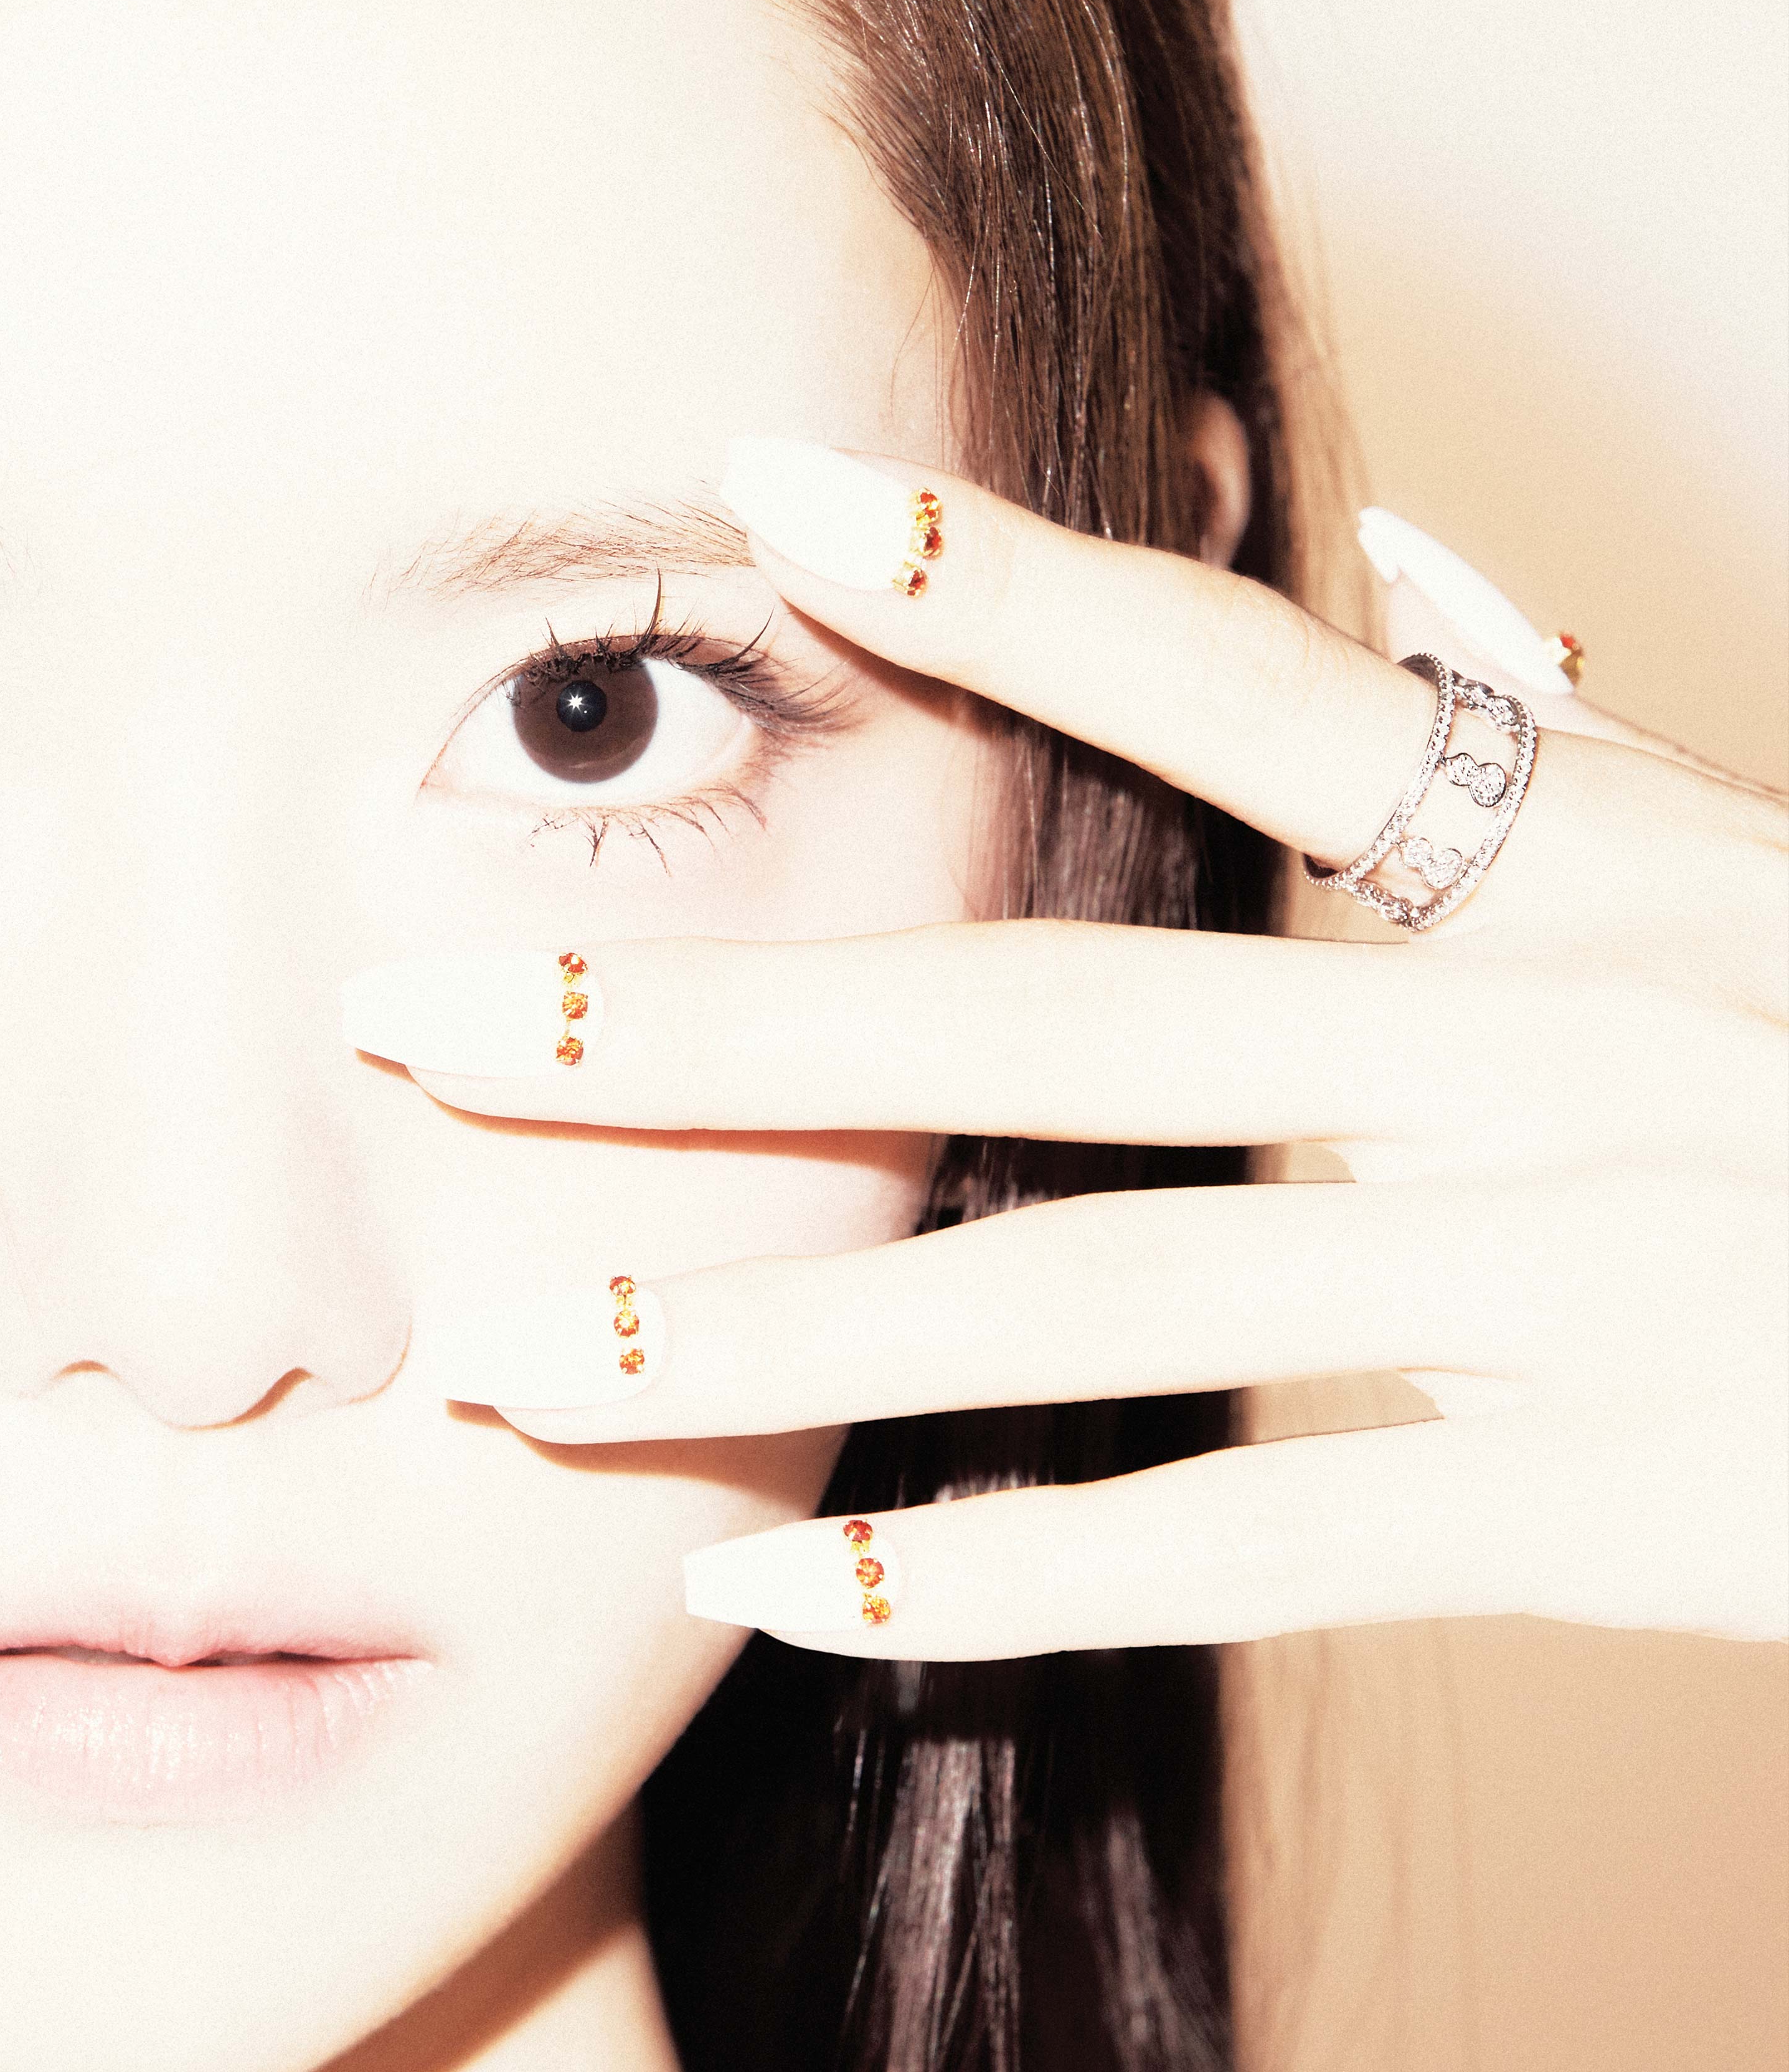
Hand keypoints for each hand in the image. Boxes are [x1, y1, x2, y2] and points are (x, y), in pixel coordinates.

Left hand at [344, 445, 1788, 1659]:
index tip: (743, 479)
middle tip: (418, 1023)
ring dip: (778, 1329)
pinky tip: (772, 1591)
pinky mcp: (1611, 1513)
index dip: (995, 573)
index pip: (1246, 678)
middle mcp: (1562, 1044)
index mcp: (1602, 859)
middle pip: (1060, 1010)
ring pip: (1094, 1299)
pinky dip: (993, 1577)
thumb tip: (1399, 548)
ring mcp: (1581, 1284)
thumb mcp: (1772, 858)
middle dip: (716, 1025)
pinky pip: (1238, 1548)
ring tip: (511, 1360)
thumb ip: (1564, 721)